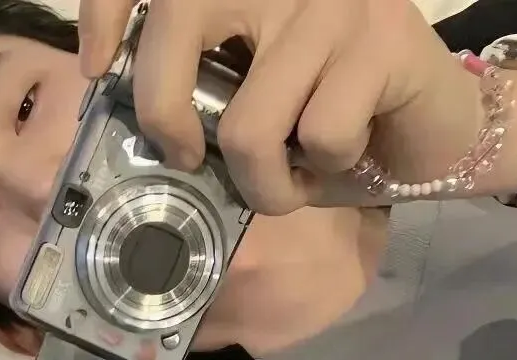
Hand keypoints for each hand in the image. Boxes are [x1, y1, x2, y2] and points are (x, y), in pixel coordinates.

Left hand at [77, 0, 483, 213]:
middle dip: (165, 117)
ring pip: (249, 123)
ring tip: (287, 179)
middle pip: (179, 26)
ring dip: (264, 184)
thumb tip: (129, 128)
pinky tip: (339, 154)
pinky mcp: (381, 37)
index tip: (95, 68)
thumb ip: (193, 95)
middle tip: (186, 156)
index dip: (107, 11)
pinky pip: (319, 135)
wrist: (421, 128)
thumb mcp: (243, 100)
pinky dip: (322, 171)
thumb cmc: (318, 118)